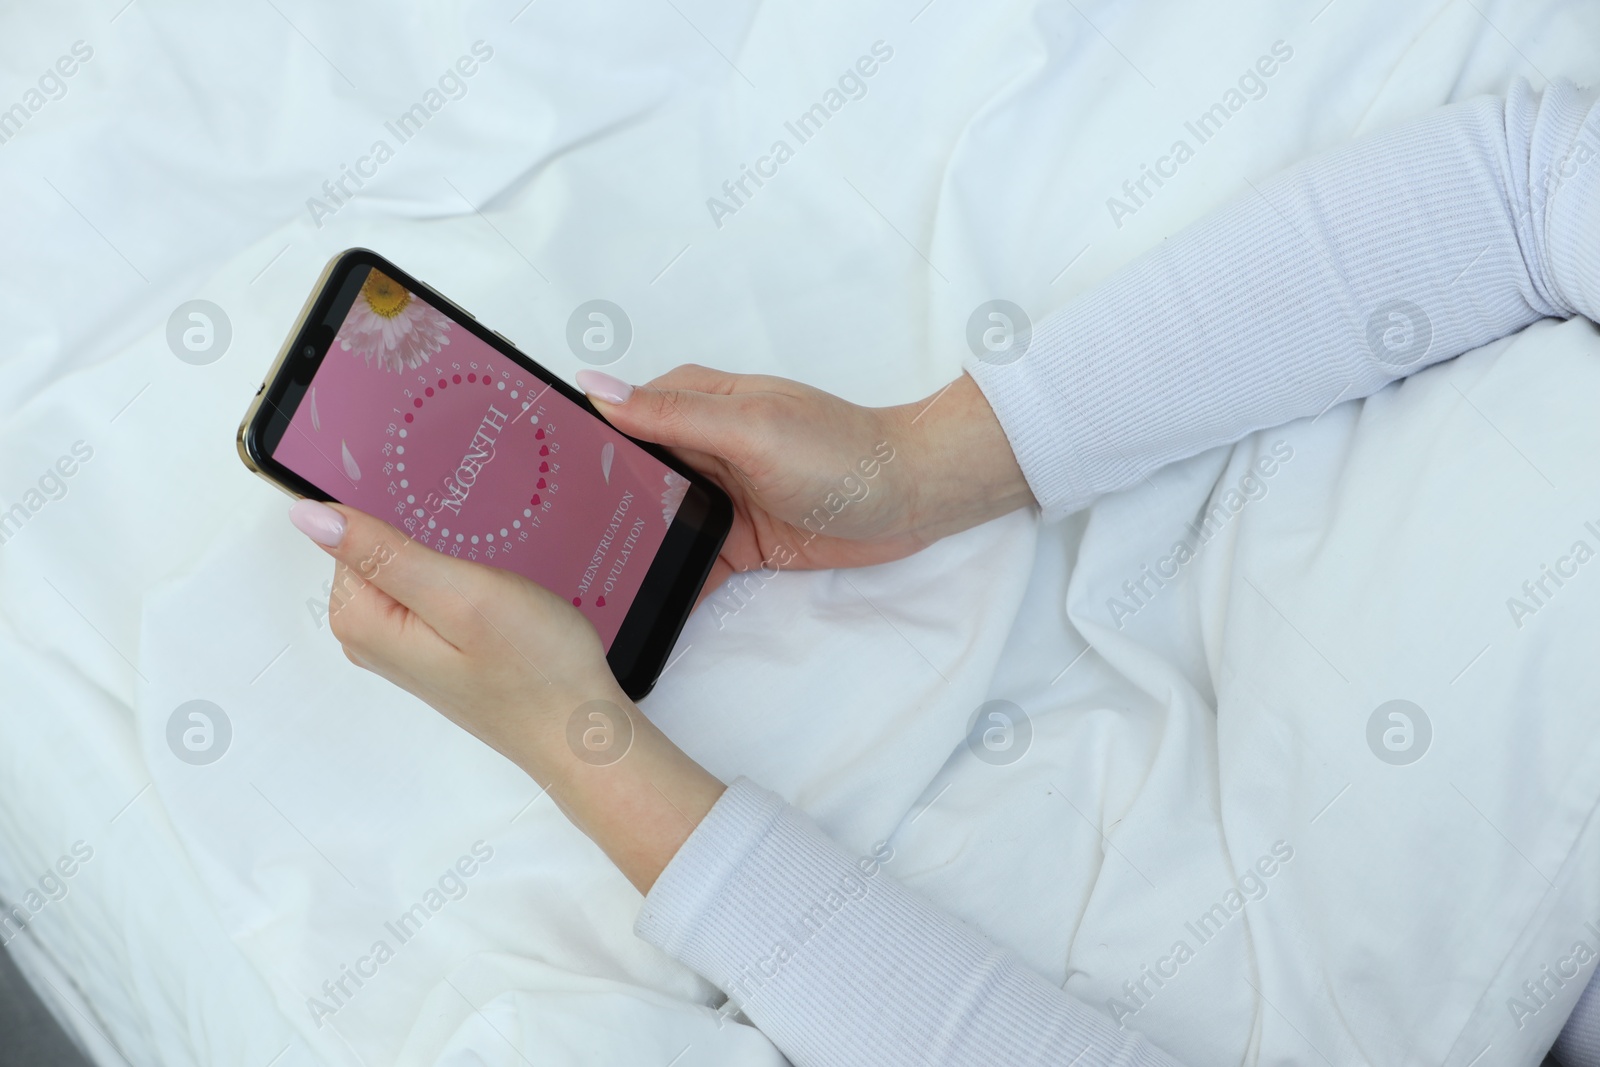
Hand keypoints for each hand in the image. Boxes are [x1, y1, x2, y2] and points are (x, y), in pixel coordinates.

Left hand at [289, 499, 724, 891]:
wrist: (579, 731)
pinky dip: (460, 577)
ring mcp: (403, 646)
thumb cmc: (532, 668)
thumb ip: (383, 553)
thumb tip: (307, 515)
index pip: (350, 532)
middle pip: (374, 550)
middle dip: (423, 532)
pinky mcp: (435, 650)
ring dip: (446, 554)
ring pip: (405, 568)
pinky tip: (496, 589)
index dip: (398, 512)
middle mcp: (370, 636)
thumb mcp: (459, 594)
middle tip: (480, 550)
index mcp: (362, 619)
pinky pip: (429, 591)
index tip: (446, 518)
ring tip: (493, 570)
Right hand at [575, 366, 1034, 600]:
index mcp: (694, 404)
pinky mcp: (740, 542)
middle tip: (531, 544)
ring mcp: (718, 498)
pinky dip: (666, 581)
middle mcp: (700, 447)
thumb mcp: (749, 426)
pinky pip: (689, 564)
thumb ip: (673, 413)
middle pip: (627, 476)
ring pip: (653, 523)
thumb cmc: (839, 449)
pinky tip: (634, 604)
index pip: (616, 416)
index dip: (571, 440)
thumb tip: (594, 388)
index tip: (519, 470)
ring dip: (624, 545)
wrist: (912, 498)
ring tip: (570, 580)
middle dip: (587, 503)